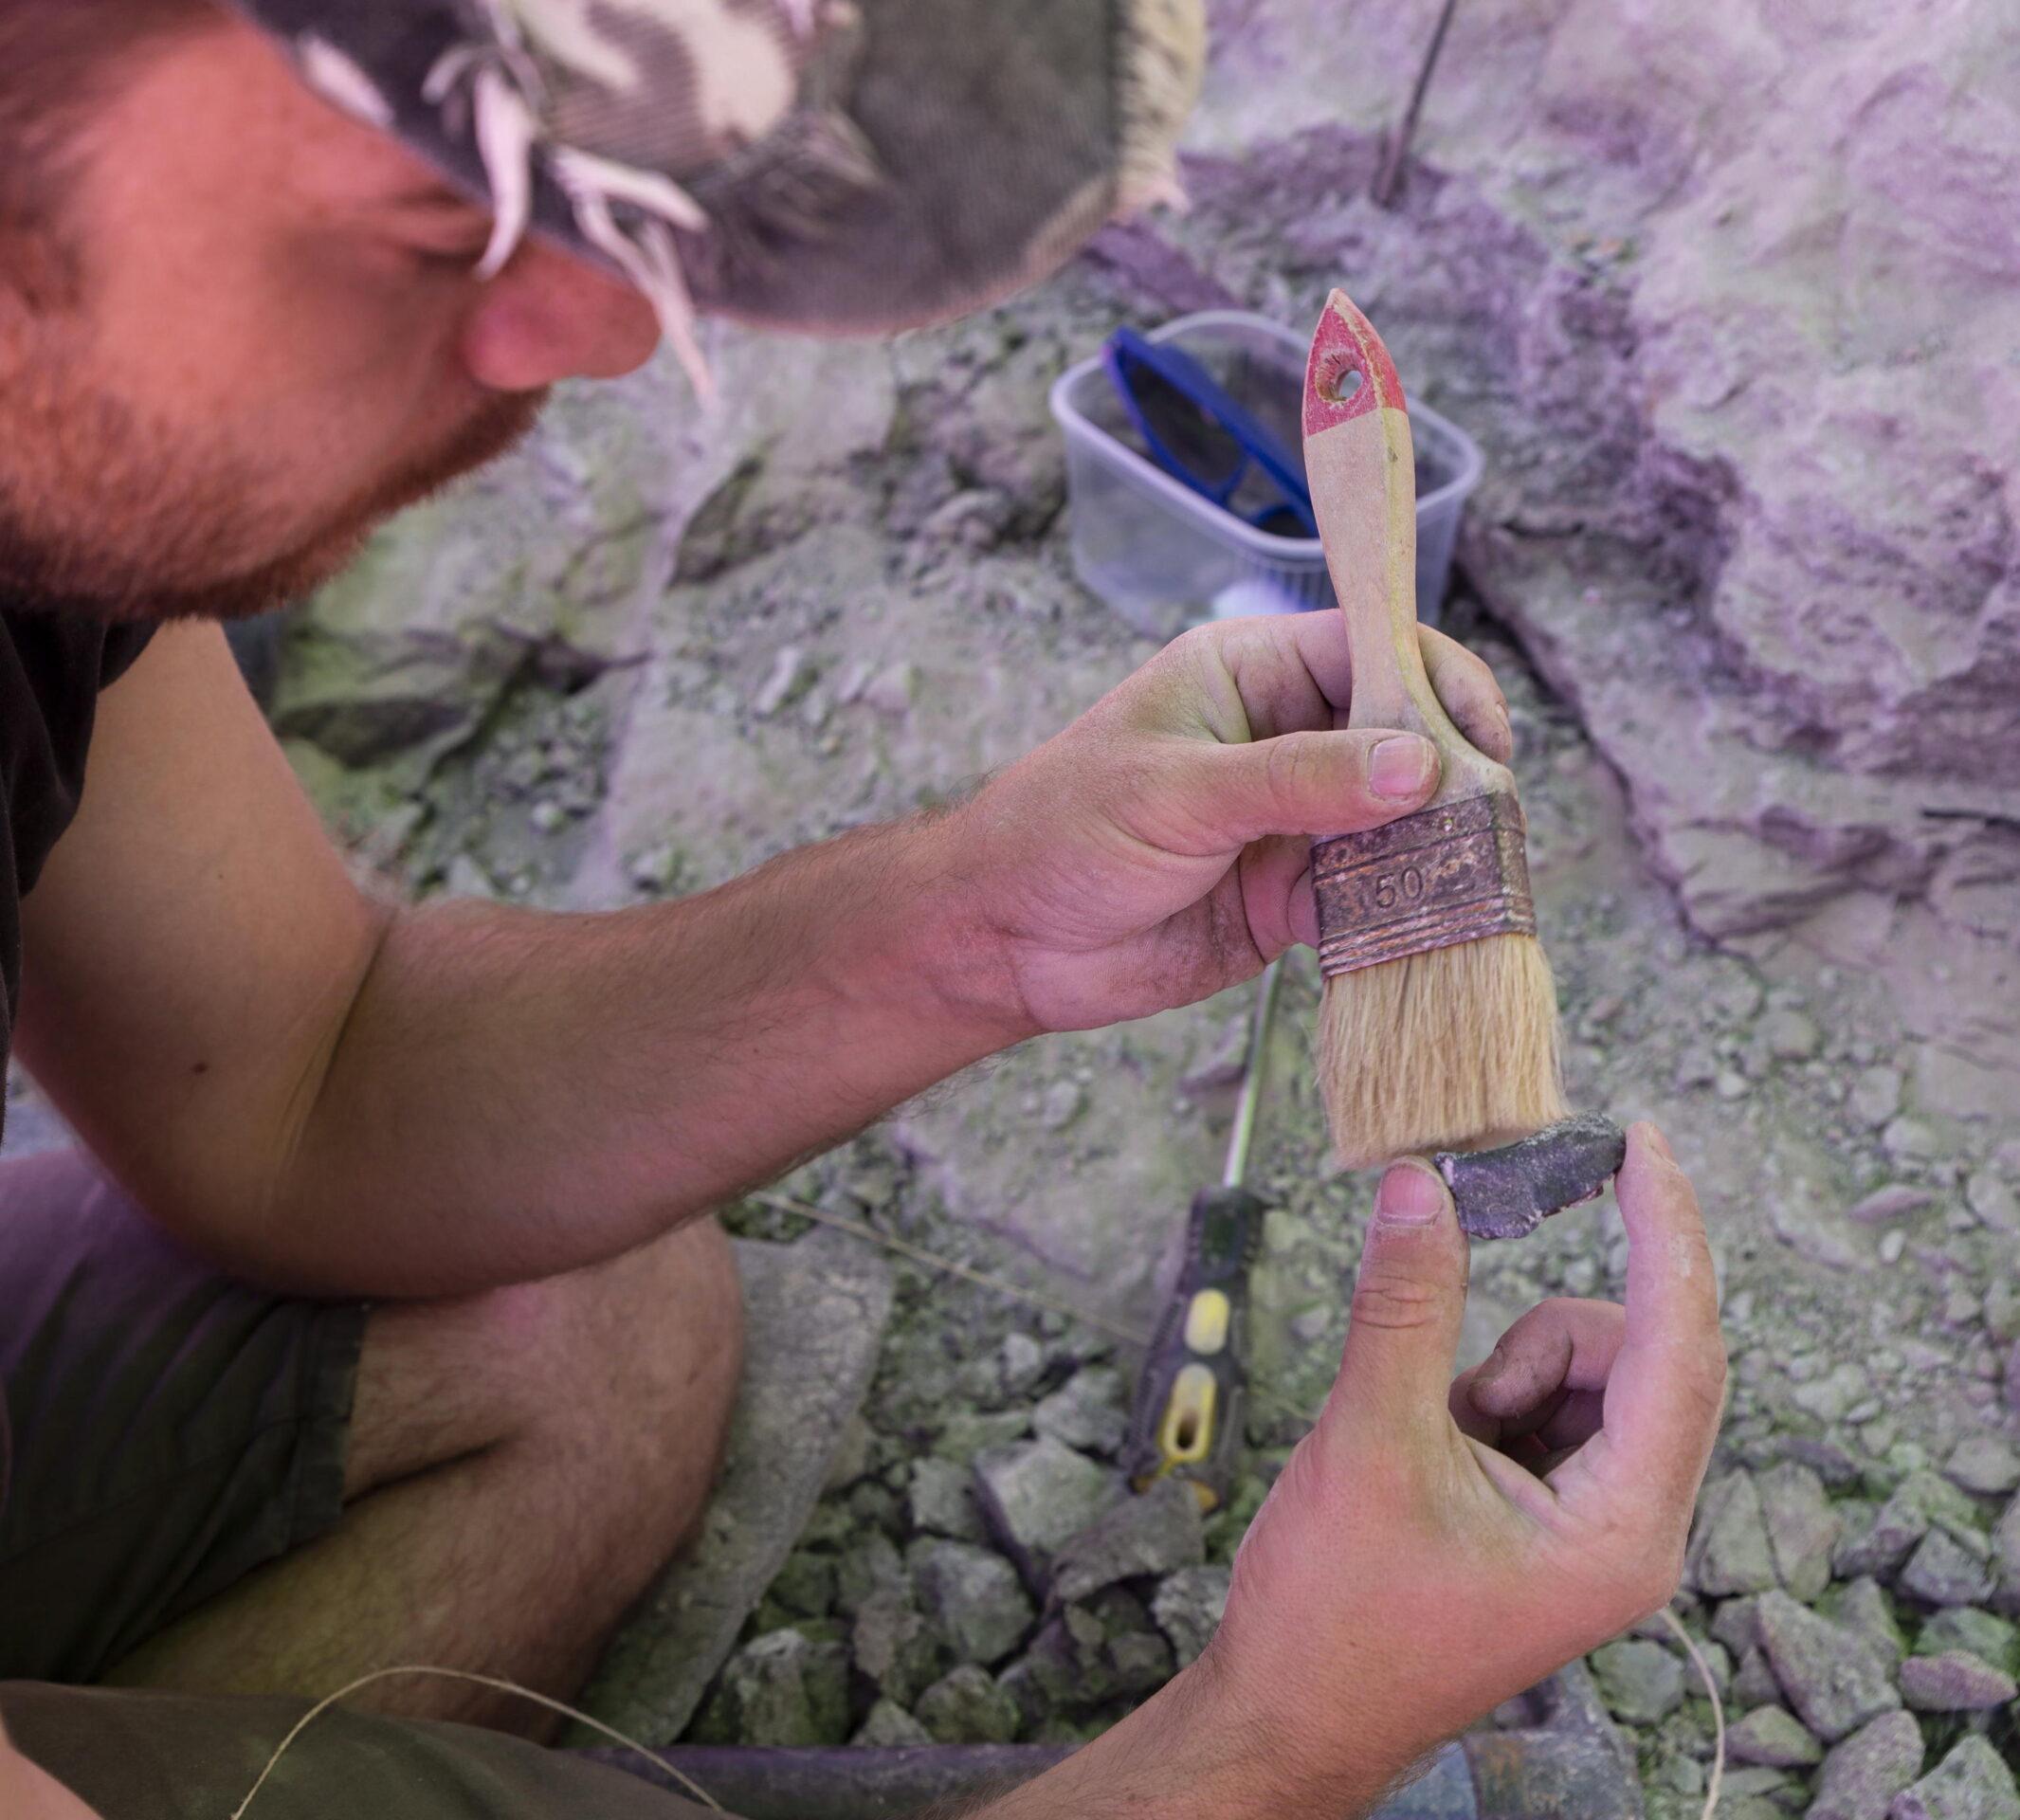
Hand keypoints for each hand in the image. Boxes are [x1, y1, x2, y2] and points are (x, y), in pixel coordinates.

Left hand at [942, 611, 1510, 1033]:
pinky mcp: (1294, 897)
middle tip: (1489, 823)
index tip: (1484, 738)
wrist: (1002, 943)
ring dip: (1439, 849)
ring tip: (1476, 881)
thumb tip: (1420, 765)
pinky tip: (1432, 928)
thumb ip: (1299, 780)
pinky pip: (1373, 897)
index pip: (1372, 647)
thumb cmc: (1060, 834)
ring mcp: (1296, 821)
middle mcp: (1288, 737)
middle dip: (1454, 774)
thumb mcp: (1177, 794)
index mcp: (1251, 672)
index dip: (1436, 683)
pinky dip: (1406, 911)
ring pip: (1400, 822)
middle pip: (1406, 736)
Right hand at [1196, 1125, 1724, 1812]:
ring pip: (1583, 1371)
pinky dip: (1485, 1394)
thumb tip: (1421, 1187)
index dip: (1668, 1236)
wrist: (1292, 1712)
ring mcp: (1591, 1522)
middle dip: (1536, 1342)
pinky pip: (1543, 1401)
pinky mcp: (1548, 1512)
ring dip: (1500, 1371)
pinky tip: (1434, 1448)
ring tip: (1430, 1439)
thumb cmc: (1336, 1617)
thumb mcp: (1368, 1444)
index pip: (1679, 1352)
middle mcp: (1630, 1528)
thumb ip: (1404, 1307)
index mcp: (1623, 1533)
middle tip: (1453, 1385)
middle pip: (1632, 1358)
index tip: (1646, 1145)